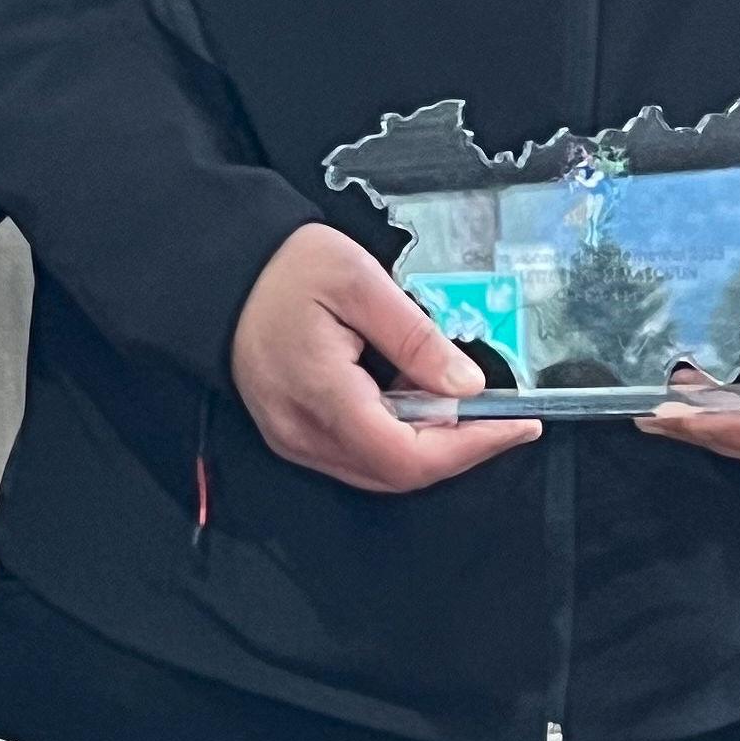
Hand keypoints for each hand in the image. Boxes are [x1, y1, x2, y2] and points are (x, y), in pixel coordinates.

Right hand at [228, 222, 539, 492]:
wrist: (220, 271)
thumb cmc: (282, 268)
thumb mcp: (359, 281)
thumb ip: (416, 337)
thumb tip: (468, 384)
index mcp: (321, 395)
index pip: (409, 456)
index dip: (473, 447)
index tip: (519, 426)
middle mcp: (303, 432)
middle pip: (399, 472)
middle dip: (459, 446)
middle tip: (499, 409)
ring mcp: (295, 438)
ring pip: (381, 469)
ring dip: (429, 441)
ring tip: (449, 390)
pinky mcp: (293, 433)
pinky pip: (359, 454)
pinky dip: (398, 434)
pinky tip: (410, 395)